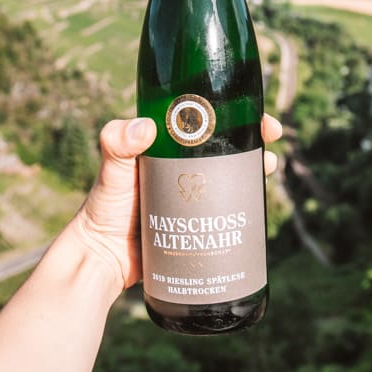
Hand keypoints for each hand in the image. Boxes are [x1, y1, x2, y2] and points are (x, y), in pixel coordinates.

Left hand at [70, 114, 282, 291]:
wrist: (104, 258)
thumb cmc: (103, 208)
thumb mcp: (111, 170)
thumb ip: (117, 143)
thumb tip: (145, 128)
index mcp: (167, 143)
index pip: (207, 119)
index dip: (235, 113)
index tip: (256, 117)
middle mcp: (183, 165)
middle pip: (227, 145)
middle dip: (253, 140)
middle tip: (269, 143)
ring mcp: (194, 193)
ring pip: (233, 174)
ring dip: (255, 169)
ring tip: (266, 170)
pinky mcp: (200, 221)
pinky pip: (228, 207)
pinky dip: (247, 202)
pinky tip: (259, 204)